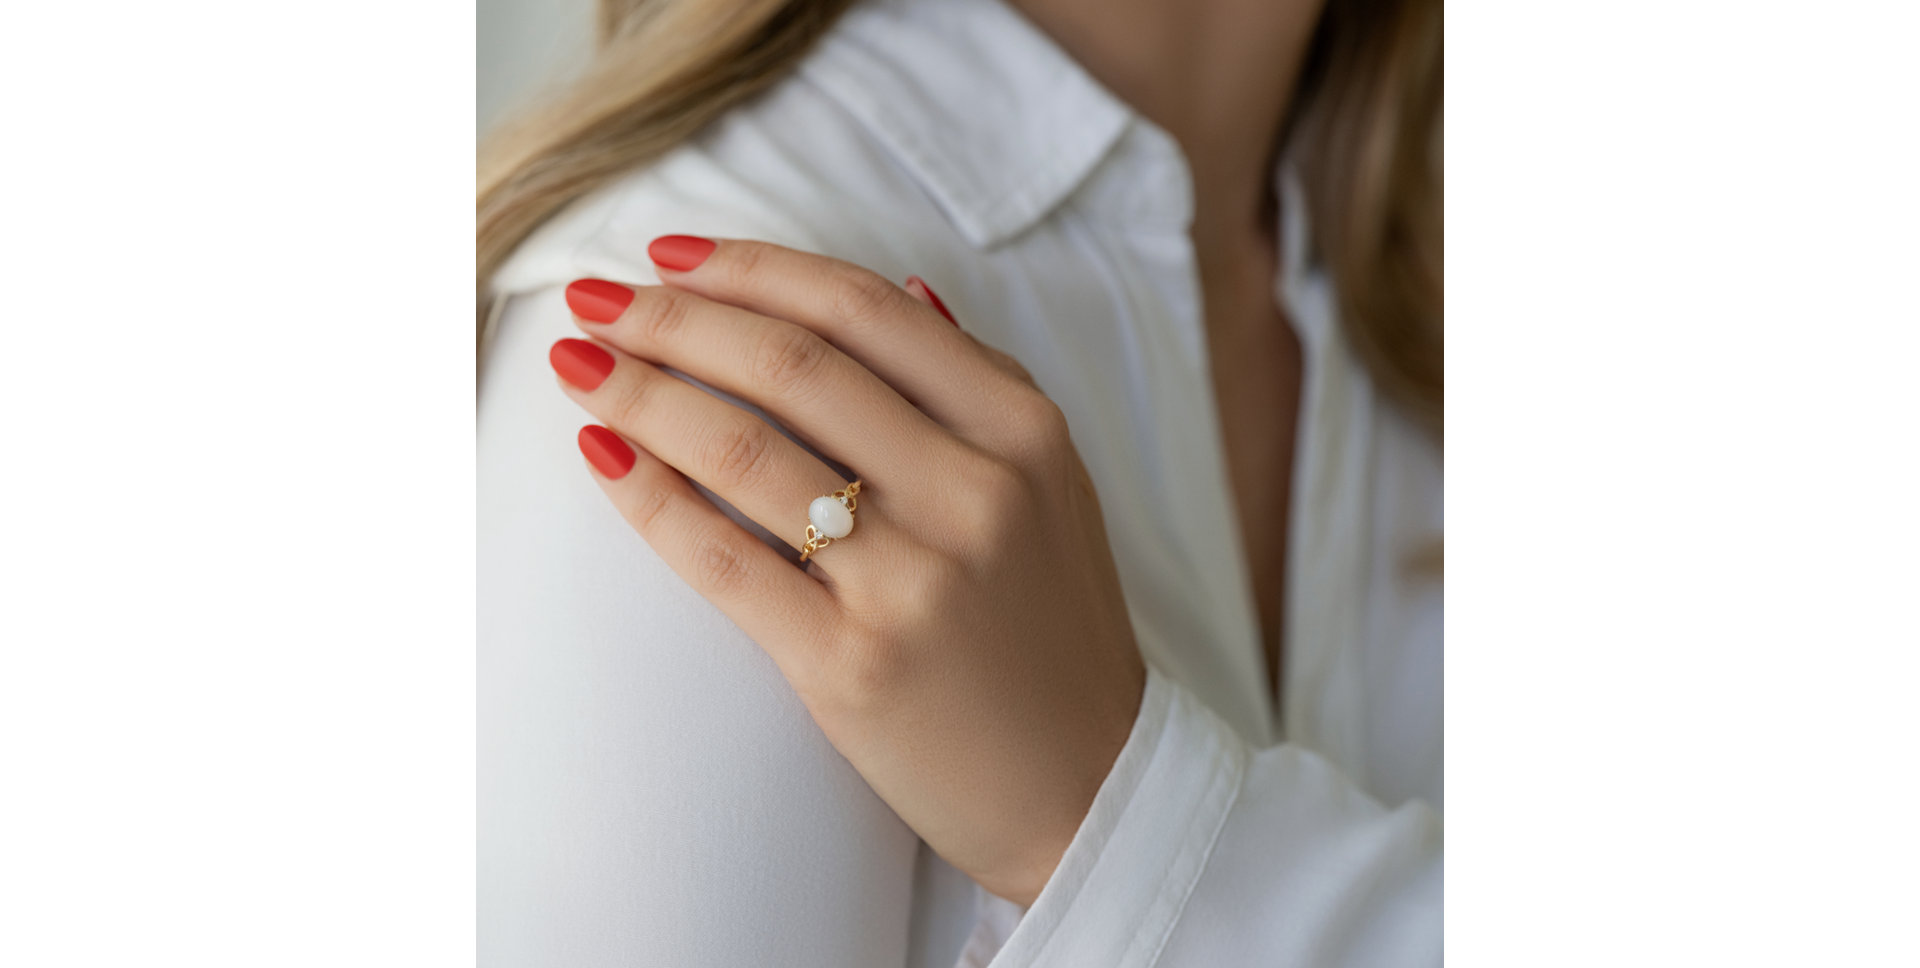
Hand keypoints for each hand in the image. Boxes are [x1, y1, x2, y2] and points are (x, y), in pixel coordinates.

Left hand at [549, 236, 1145, 905]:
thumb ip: (979, 386)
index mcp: (1022, 430)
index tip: (668, 254)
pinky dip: (648, 496)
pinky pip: (722, 558)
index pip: (860, 308)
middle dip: (672, 316)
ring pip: (744, 447)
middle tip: (596, 298)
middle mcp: (974, 490)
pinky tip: (601, 457)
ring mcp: (914, 579)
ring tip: (577, 365)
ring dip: (639, 391)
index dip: (749, 266)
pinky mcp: (852, 663)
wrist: (1087, 789)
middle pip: (789, 363)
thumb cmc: (1054, 633)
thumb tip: (902, 290)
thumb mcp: (1055, 489)